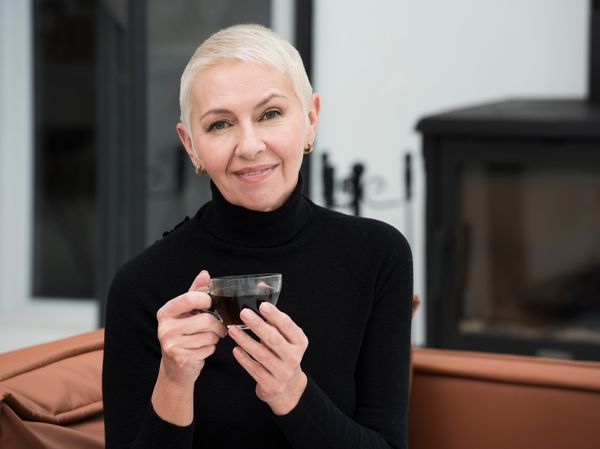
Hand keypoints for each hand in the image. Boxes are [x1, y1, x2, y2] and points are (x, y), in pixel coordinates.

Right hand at [155, 270, 226, 387]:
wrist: (175, 368)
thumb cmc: (184, 335)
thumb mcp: (187, 311)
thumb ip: (196, 292)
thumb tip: (205, 274)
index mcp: (166, 312)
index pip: (190, 298)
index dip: (207, 300)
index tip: (211, 305)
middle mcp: (165, 328)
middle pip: (205, 320)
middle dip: (217, 325)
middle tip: (218, 328)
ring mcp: (171, 345)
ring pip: (209, 336)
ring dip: (214, 338)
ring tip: (207, 339)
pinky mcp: (181, 359)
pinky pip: (208, 349)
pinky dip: (210, 349)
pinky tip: (202, 350)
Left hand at [228, 302, 308, 414]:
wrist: (288, 387)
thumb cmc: (282, 355)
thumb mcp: (285, 339)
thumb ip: (275, 321)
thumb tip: (261, 296)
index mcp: (299, 342)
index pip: (287, 326)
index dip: (275, 315)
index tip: (262, 305)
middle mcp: (294, 357)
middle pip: (274, 339)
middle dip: (257, 325)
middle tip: (244, 313)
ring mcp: (283, 373)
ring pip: (262, 354)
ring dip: (245, 340)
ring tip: (233, 330)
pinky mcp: (271, 385)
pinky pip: (255, 369)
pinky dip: (244, 359)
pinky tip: (236, 349)